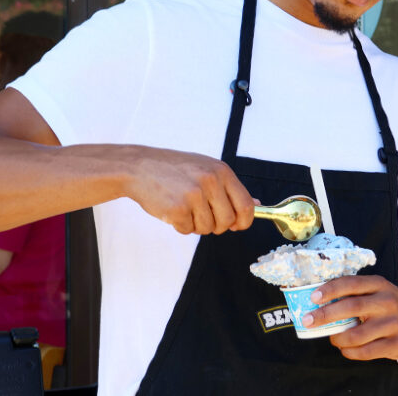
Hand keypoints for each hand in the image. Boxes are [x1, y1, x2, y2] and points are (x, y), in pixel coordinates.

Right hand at [125, 147, 257, 234]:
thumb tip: (258, 205)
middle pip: (228, 221)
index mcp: (221, 171)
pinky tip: (172, 209)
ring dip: (196, 224)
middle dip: (216, 225)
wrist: (139, 167)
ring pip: (207, 229)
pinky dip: (180, 225)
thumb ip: (230, 188)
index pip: (246, 206)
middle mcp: (211, 181)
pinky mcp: (178, 209)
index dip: (244, 221)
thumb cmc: (174, 169)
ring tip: (184, 207)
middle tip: (201, 214)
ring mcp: (194, 195)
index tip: (236, 225)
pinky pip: (188, 230)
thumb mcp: (206, 168)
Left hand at [301, 275, 397, 360]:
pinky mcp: (397, 345)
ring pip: (357, 334)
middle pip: (353, 307)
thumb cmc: (390, 305)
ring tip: (331, 338)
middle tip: (309, 320)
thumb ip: (355, 292)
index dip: (331, 290)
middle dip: (326, 315)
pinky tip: (345, 349)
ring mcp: (394, 324)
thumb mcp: (378, 290)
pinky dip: (350, 352)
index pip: (352, 283)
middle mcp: (388, 302)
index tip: (313, 297)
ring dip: (338, 338)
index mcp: (380, 285)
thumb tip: (318, 300)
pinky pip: (367, 352)